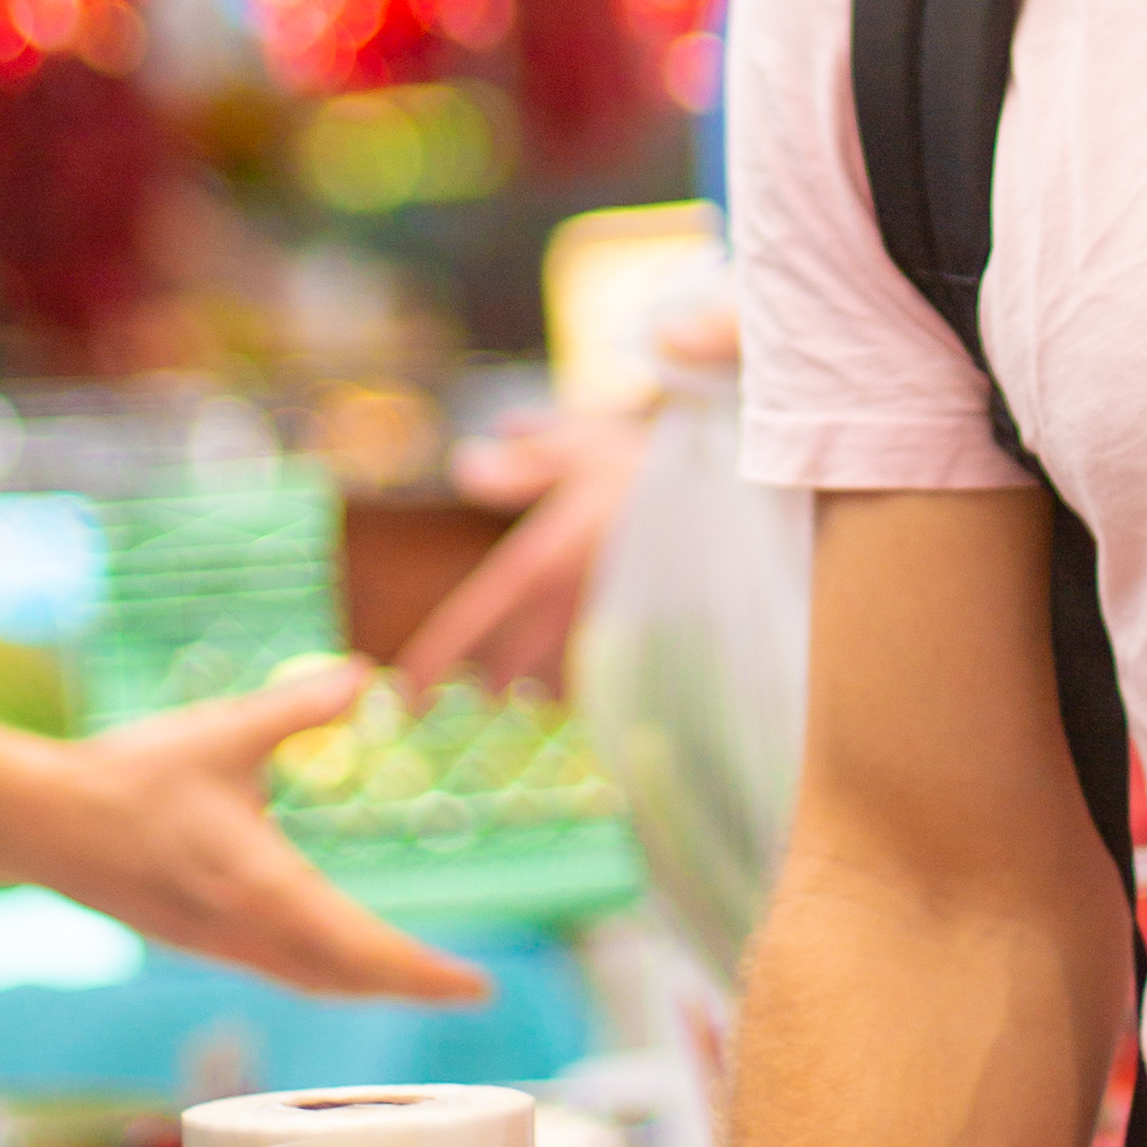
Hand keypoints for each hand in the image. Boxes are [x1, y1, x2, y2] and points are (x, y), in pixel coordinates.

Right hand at [28, 667, 491, 1005]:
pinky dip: (321, 971)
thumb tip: (360, 677)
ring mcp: (217, 943)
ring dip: (363, 983)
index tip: (476, 987)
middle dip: (407, 987)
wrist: (37, 823)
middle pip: (344, 980)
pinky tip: (330, 954)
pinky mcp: (195, 938)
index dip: (425, 975)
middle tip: (462, 990)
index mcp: (264, 889)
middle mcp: (247, 931)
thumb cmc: (128, 778)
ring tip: (412, 979)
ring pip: (309, 979)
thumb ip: (297, 709)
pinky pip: (277, 969)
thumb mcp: (223, 732)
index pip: (364, 949)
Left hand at [395, 411, 653, 695]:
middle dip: (480, 682)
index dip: (434, 659)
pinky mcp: (642, 641)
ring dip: (528, 684)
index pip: (474, 619)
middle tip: (457, 698)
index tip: (404, 694)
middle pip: (506, 662)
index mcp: (541, 561)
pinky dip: (576, 680)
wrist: (742, 509)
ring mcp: (606, 628)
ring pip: (549, 674)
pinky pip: (595, 673)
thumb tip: (465, 467)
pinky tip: (572, 680)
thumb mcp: (584, 448)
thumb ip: (524, 462)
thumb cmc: (658, 470)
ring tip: (512, 692)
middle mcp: (567, 605)